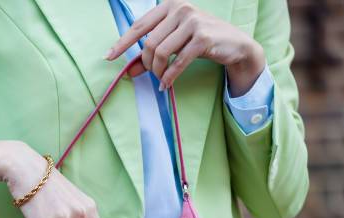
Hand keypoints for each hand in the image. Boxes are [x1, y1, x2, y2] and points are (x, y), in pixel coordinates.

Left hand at [105, 0, 265, 96]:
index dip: (122, 43)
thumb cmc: (200, 41)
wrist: (235, 44)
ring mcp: (193, 22)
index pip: (139, 26)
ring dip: (157, 71)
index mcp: (170, 5)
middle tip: (151, 74)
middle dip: (146, 63)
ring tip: (161, 78)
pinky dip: (169, 77)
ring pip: (161, 52)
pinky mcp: (203, 38)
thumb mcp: (174, 44)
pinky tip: (166, 84)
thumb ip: (152, 54)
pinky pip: (177, 62)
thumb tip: (130, 71)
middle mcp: (181, 9)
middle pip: (149, 43)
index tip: (109, 57)